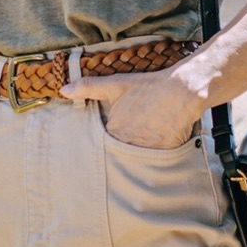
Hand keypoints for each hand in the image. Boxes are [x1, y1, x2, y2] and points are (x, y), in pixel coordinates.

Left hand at [59, 70, 199, 148]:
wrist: (182, 91)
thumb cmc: (148, 87)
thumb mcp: (116, 84)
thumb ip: (88, 87)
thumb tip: (64, 90)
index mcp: (113, 130)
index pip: (104, 143)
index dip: (108, 139)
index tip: (116, 131)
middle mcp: (128, 144)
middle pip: (119, 153)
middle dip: (122, 148)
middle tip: (132, 135)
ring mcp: (146, 152)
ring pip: (135, 159)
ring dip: (136, 153)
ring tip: (144, 138)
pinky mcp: (163, 155)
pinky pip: (153, 162)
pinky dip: (153, 156)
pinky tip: (157, 143)